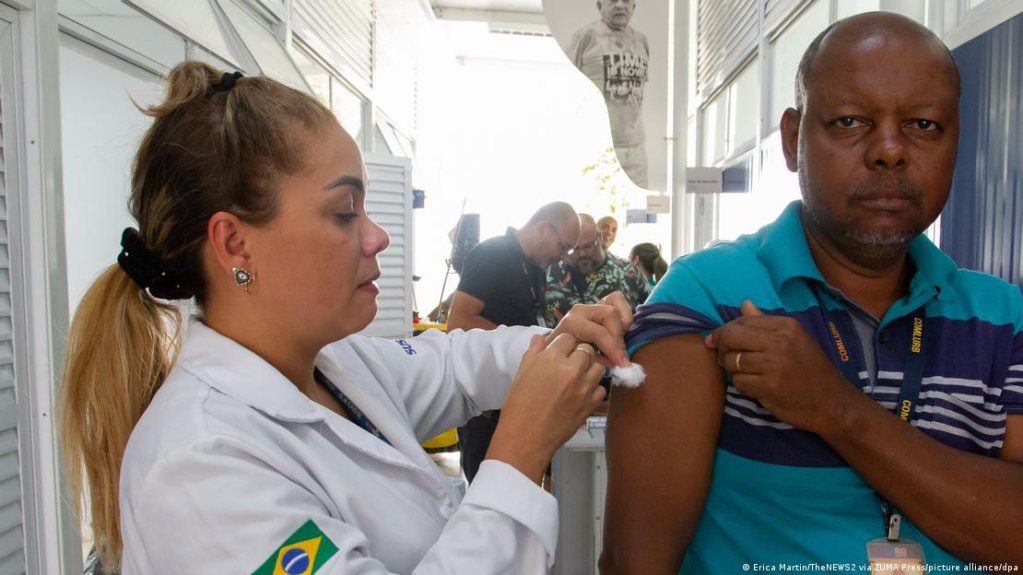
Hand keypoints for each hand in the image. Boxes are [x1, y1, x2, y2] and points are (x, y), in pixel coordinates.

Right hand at [488, 333, 605, 482]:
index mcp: (551, 359)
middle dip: (579, 354)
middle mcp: (571, 370)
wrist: (526, 438)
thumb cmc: (519, 407)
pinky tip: (580, 395)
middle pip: (587, 349)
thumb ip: (534, 352)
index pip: (568, 338)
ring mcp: (584, 388)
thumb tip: (541, 338)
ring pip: (598, 367)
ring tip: (577, 379)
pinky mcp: (591, 404)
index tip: (560, 352)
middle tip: (569, 365)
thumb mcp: (521, 373)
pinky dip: (593, 390)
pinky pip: (601, 389)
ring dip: (589, 370)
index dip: (563, 345)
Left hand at [547, 291, 632, 366]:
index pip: (599, 332)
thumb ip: (596, 361)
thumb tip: (618, 364)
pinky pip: (617, 300)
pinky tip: (619, 332)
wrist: (558, 346)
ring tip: (618, 345)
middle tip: (620, 356)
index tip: (622, 365)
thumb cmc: (567, 356)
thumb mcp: (578, 361)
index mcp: (572, 322)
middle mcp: (581, 310)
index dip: (613, 349)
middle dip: (618, 337)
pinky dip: (623, 315)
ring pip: (616, 306)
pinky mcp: (600, 303)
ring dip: (622, 327)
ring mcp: (590, 304)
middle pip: (611, 314)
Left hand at [705, 300, 861, 432]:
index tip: (715, 340)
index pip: (742, 321)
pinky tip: (755, 387)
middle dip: (722, 347)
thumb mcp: (795, 339)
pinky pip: (739, 382)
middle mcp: (780, 342)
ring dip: (733, 370)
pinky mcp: (769, 387)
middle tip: (723, 357)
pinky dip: (742, 386)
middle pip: (732, 337)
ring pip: (732, 361)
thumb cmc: (811, 369)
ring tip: (747, 373)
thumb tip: (744, 303)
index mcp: (786, 326)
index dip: (724, 331)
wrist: (832, 402)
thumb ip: (766, 322)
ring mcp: (774, 365)